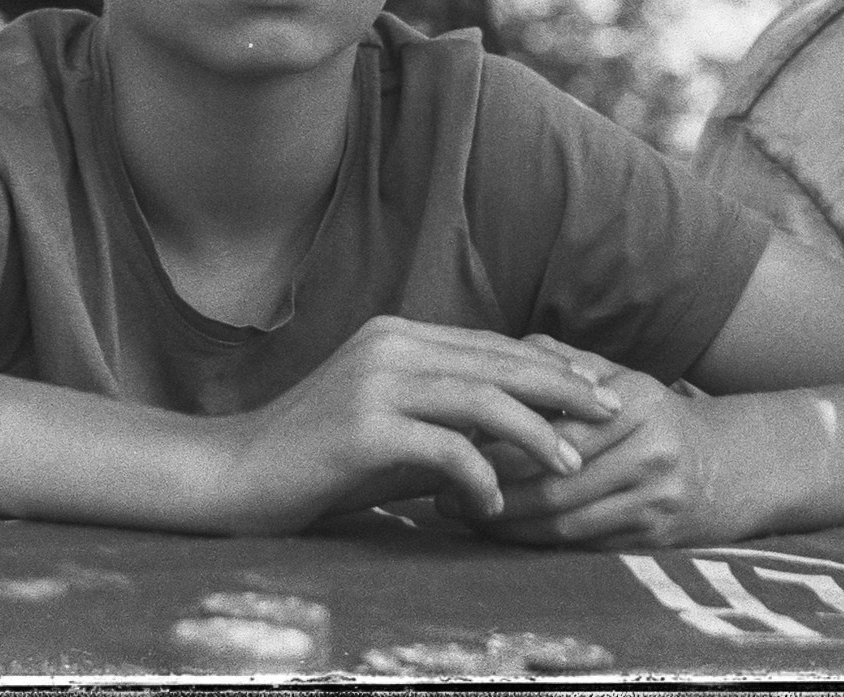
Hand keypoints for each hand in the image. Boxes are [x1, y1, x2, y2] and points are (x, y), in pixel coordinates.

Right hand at [210, 316, 622, 535]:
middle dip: (563, 389)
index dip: (548, 366)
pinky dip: (480, 476)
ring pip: (482, 399)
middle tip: (611, 413)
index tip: (595, 389)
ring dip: (536, 433)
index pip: (492, 346)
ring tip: (571, 464)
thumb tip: (514, 435)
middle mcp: (390, 346)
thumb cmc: (313, 460)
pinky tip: (497, 506)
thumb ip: (444, 421)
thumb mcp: (389, 428)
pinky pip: (444, 450)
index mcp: (397, 336)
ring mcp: (375, 384)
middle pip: (499, 362)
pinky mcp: (363, 429)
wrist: (232, 476)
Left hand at [465, 336, 737, 548]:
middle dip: (493, 494)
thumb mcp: (616, 377)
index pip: (553, 431)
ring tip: (464, 517)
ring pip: (565, 523)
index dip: (498, 446)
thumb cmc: (649, 416)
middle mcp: (653, 452)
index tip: (452, 449)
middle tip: (442, 497)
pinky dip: (536, 545)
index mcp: (638, 403)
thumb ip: (557, 361)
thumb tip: (492, 354)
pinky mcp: (654, 540)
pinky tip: (503, 536)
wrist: (725, 467)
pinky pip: (582, 547)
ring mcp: (657, 500)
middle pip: (555, 484)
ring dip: (507, 527)